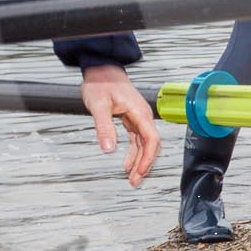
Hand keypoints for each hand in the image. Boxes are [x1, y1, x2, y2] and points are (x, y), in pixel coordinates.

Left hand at [81, 64, 159, 185]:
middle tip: (135, 181)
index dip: (148, 159)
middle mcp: (142, 115)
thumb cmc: (101, 82)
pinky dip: (134, 153)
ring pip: (144, 144)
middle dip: (144, 164)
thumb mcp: (99, 105)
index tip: (140, 172)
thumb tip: (108, 148)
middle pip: (150, 145)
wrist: (101, 69)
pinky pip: (137, 139)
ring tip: (132, 178)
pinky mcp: (131, 118)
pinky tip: (126, 163)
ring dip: (139, 161)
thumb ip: (104, 127)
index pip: (151, 140)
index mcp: (140, 112)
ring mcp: (138, 117)